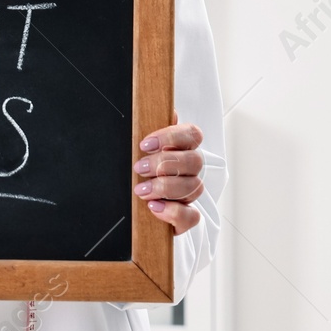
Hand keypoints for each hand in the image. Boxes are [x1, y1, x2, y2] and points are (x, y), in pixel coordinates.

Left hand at [133, 110, 203, 234]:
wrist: (136, 209)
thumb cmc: (142, 173)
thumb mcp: (142, 151)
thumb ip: (153, 131)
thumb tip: (169, 112)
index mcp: (183, 149)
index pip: (193, 134)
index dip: (171, 137)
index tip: (145, 144)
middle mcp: (190, 171)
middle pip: (194, 161)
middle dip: (164, 163)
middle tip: (139, 168)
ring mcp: (190, 194)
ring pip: (193, 187)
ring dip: (165, 187)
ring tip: (141, 190)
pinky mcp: (187, 217)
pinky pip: (191, 215)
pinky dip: (172, 211)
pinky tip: (154, 207)